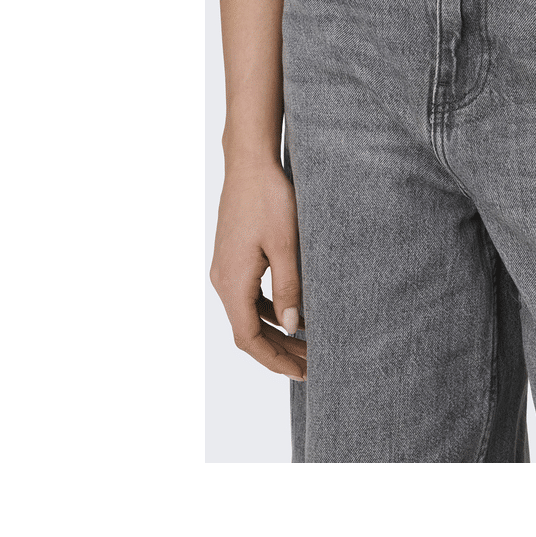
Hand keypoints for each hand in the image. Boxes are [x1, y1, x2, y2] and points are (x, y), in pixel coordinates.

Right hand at [210, 158, 306, 379]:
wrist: (250, 164)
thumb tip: (292, 327)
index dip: (275, 360)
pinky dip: (269, 310)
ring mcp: (226, 268)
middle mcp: (222, 280)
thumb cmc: (270, 199)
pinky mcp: (233, 256)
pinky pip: (249, 295)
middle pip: (248, 331)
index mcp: (232, 283)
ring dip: (276, 331)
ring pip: (248, 314)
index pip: (249, 339)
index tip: (303, 372)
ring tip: (308, 342)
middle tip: (313, 364)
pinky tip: (292, 312)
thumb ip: (290, 289)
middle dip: (279, 351)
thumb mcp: (286, 246)